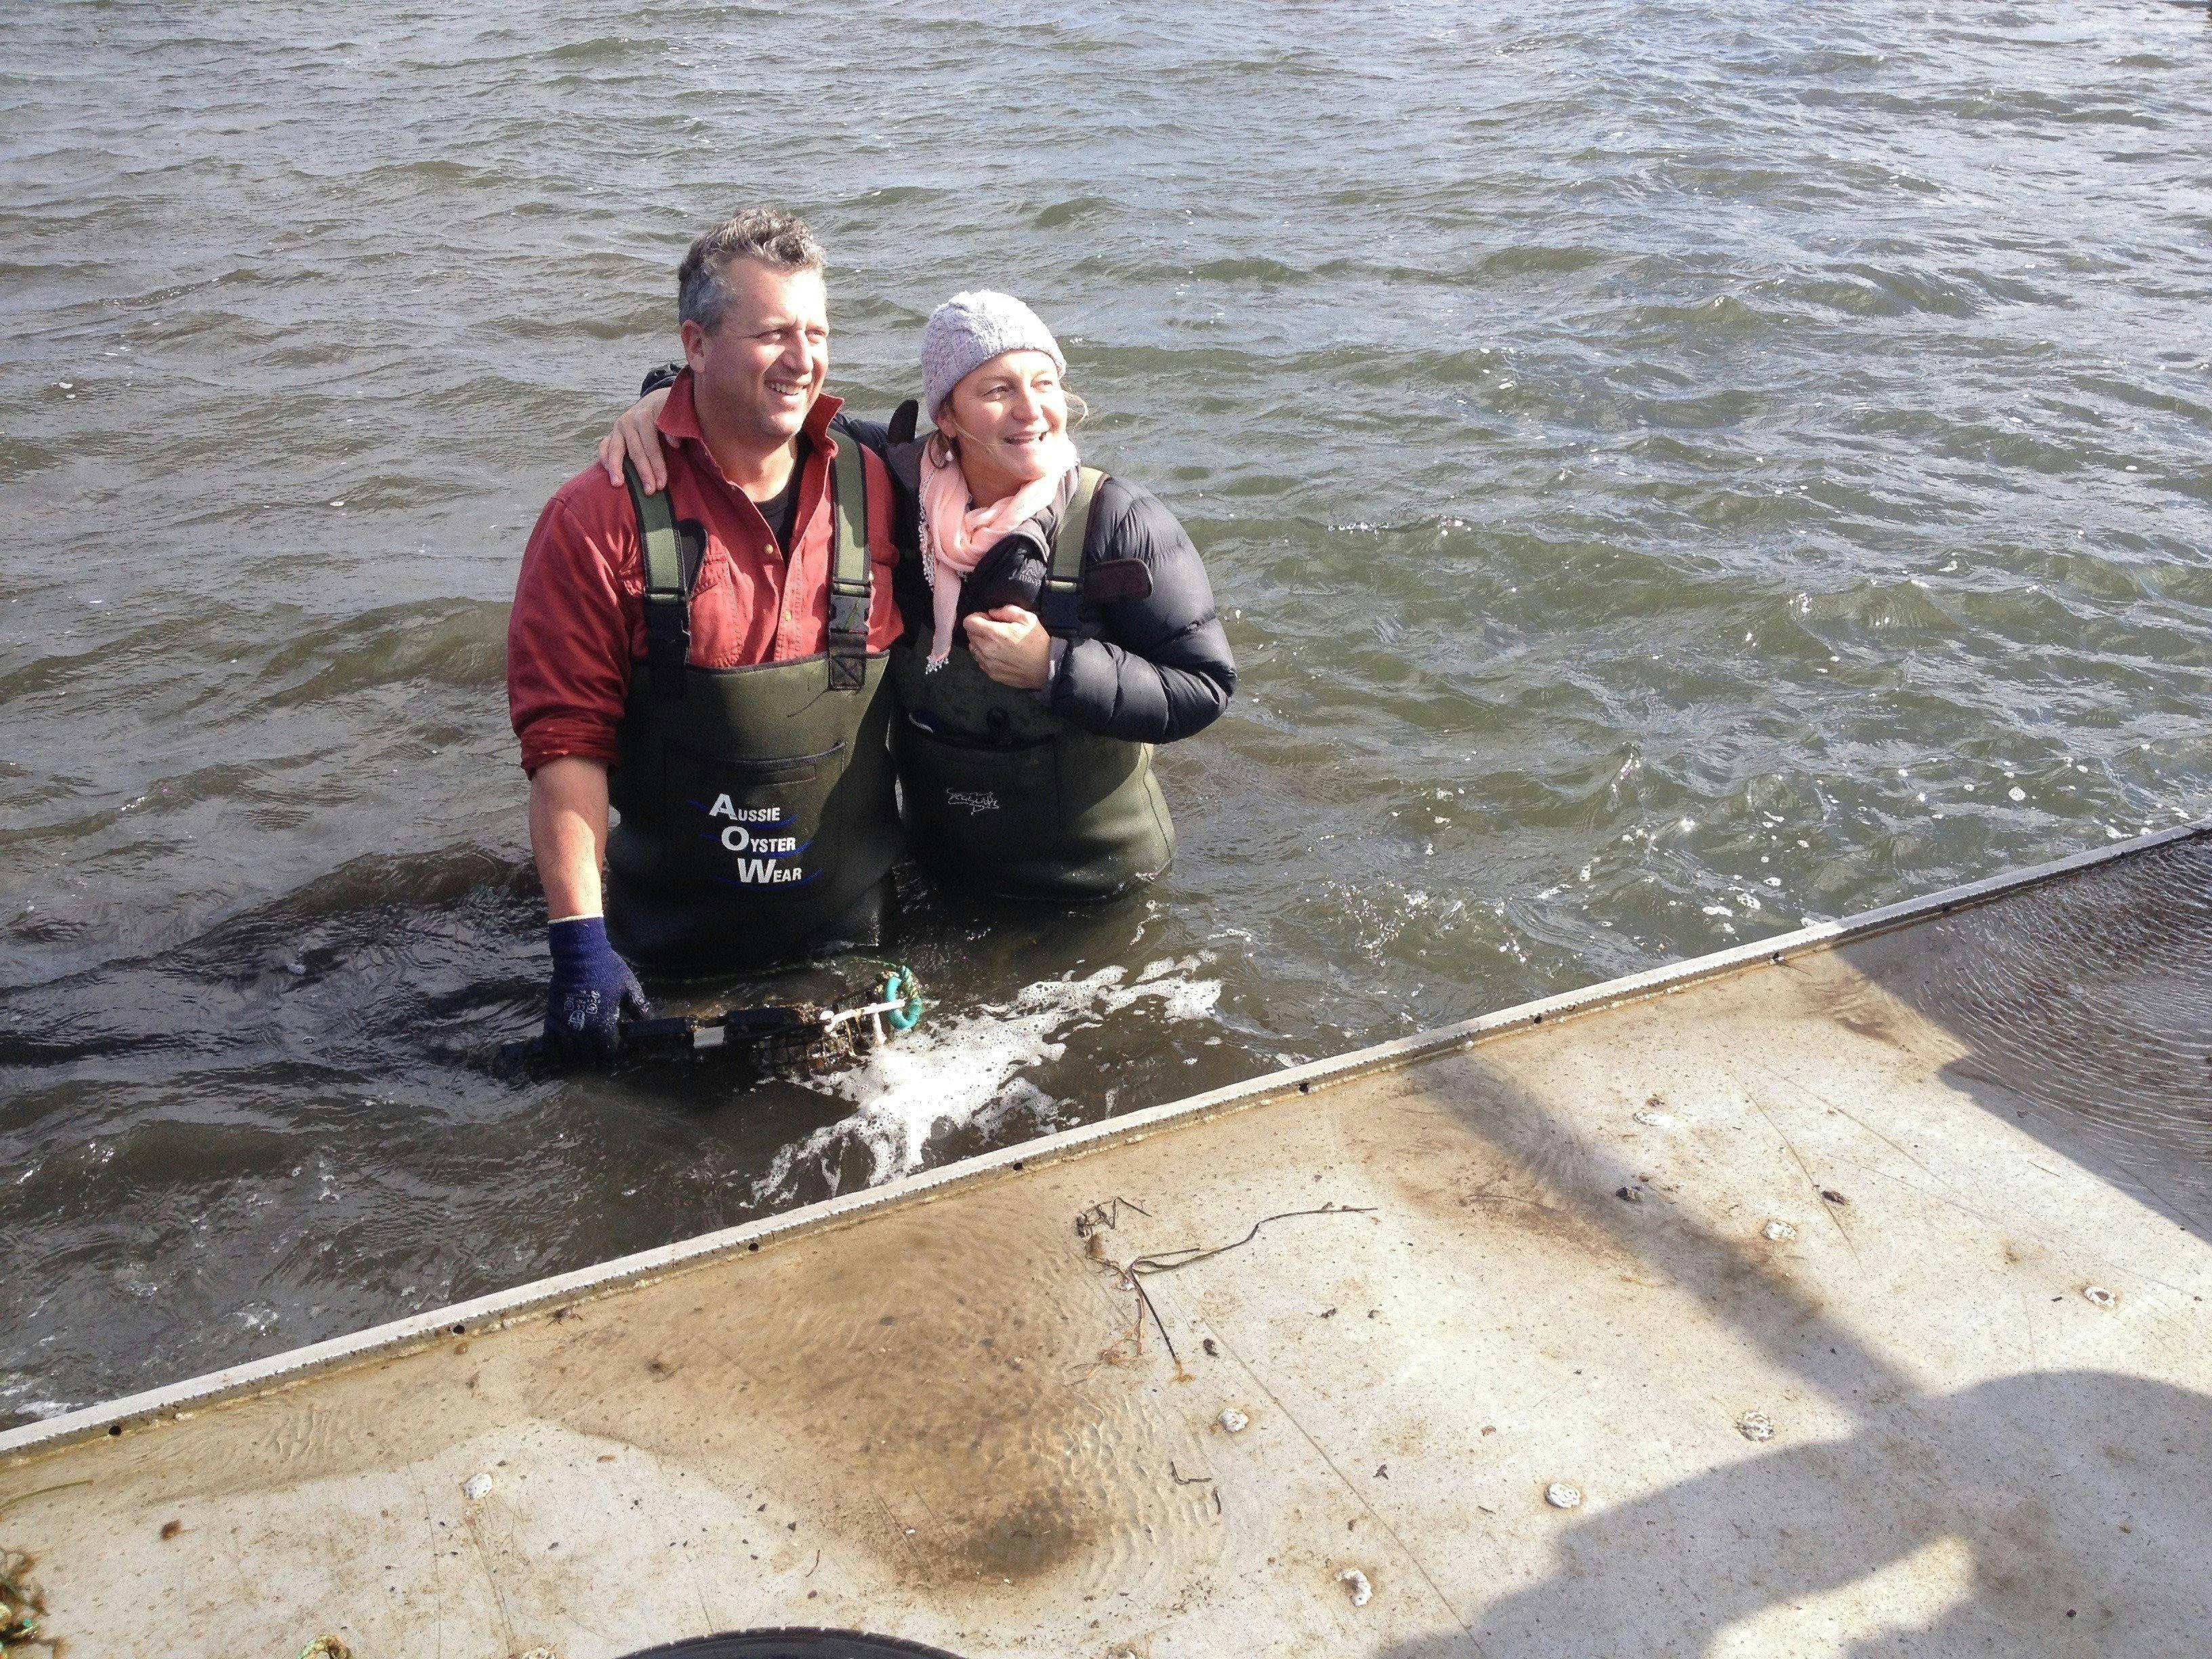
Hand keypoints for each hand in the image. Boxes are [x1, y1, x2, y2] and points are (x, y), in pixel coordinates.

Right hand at [543, 915, 650, 1062]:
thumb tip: (649, 1023)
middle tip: (603, 1048)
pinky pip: (551, 1043)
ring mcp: (564, 1026)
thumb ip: (639, 1008)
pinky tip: (566, 1046)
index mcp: (602, 1026)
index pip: (609, 1053)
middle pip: (589, 1057)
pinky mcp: (551, 1018)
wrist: (579, 954)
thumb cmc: (606, 970)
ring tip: (586, 1049)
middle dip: (597, 1056)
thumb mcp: (628, 988)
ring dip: (578, 1054)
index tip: (619, 1047)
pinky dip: (558, 1048)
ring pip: (570, 1054)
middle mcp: (581, 1031)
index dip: (615, 1053)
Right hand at [596, 388, 673, 490]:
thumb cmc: (667, 412)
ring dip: (616, 467)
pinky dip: (604, 458)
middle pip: (635, 451)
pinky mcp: (612, 432)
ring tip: (618, 484)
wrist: (653, 401)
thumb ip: (675, 428)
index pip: (652, 446)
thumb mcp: (674, 415)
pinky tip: (607, 472)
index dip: (657, 466)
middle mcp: (629, 421)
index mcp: (645, 416)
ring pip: (615, 449)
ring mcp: (618, 427)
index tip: (662, 484)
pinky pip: (604, 445)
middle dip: (643, 472)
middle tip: (649, 491)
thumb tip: (674, 443)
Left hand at [963, 605, 1052, 690]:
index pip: (968, 622)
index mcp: (994, 634)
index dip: (977, 617)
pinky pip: (980, 661)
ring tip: (997, 644)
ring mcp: (988, 664)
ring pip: (973, 649)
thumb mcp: (1027, 618)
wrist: (1047, 668)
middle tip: (995, 631)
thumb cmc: (1038, 642)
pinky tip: (999, 655)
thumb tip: (991, 613)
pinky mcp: (992, 674)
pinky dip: (985, 656)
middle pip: (970, 635)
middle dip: (979, 630)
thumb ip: (1007, 611)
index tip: (989, 619)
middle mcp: (986, 649)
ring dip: (981, 643)